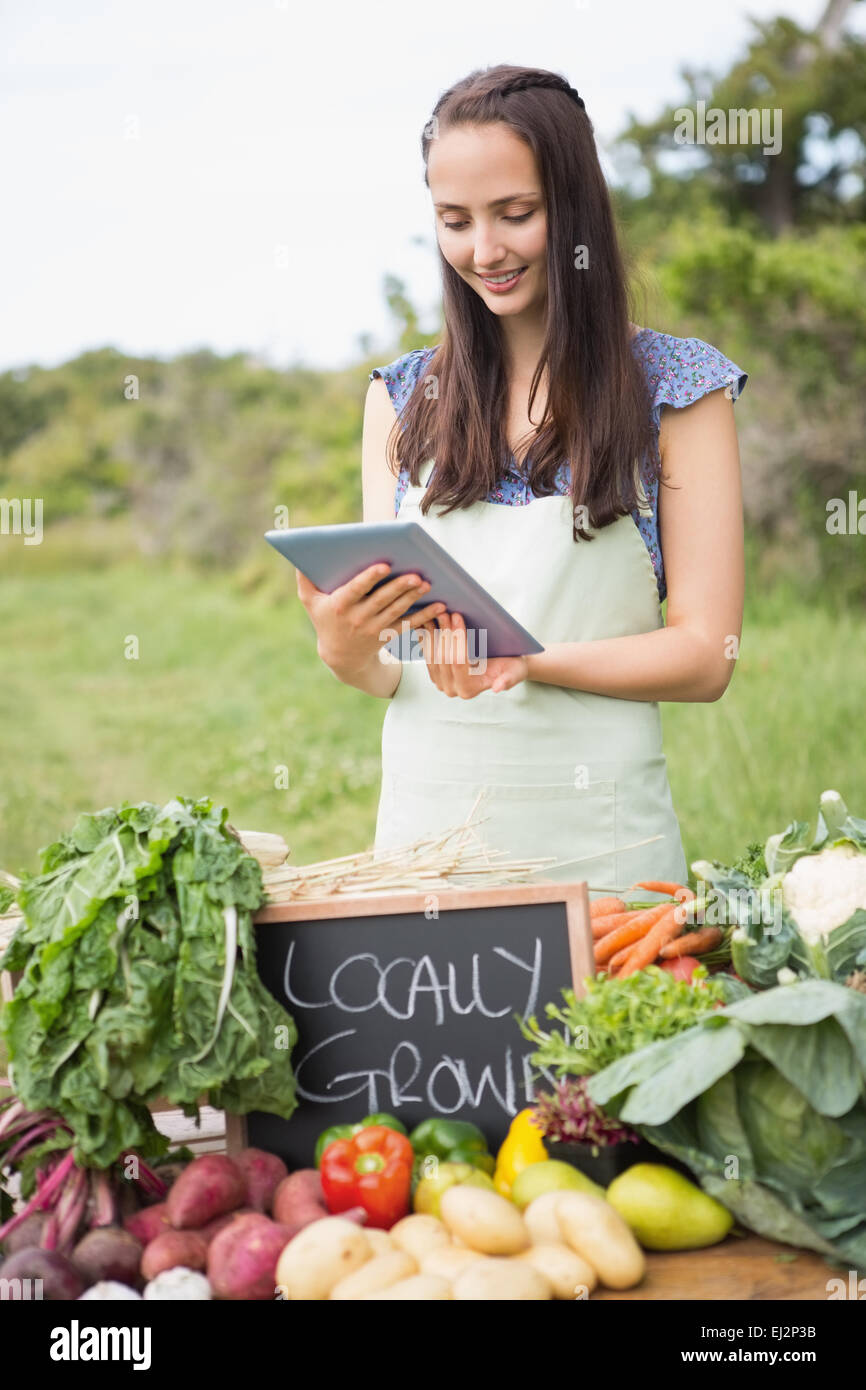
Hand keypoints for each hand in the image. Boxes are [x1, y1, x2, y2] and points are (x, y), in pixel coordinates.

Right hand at [296, 563, 446, 675]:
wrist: (340, 656)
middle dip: (399, 588)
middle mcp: (358, 618)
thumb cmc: (324, 619)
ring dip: (413, 598)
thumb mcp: (310, 601)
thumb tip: (300, 556)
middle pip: (381, 600)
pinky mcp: (388, 635)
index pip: (356, 590)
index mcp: (340, 606)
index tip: (384, 566)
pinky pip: (409, 625)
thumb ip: (305, 578)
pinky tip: (440, 606)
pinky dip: (425, 616)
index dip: (370, 578)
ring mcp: (374, 628)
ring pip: (397, 611)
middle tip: (416, 575)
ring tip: (427, 584)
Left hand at [418, 612, 529, 698]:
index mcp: (468, 690)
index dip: (457, 638)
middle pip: (443, 657)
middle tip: (444, 610)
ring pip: (432, 654)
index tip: (458, 616)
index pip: (458, 661)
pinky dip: (426, 636)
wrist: (504, 668)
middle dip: (444, 631)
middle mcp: (451, 689)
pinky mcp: (435, 673)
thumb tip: (498, 687)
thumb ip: (507, 681)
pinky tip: (426, 621)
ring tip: (434, 612)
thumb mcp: (514, 673)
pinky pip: (427, 653)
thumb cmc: (512, 668)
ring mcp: (440, 682)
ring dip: (433, 632)